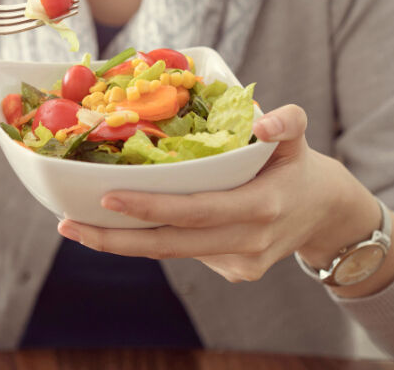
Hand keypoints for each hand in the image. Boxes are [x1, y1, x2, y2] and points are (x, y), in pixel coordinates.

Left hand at [58, 104, 383, 284]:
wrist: (325, 214)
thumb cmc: (298, 167)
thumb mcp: (299, 137)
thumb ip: (287, 122)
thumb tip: (263, 121)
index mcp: (261, 207)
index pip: (195, 210)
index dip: (150, 207)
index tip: (108, 197)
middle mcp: (247, 241)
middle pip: (170, 246)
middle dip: (115, 239)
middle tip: (68, 224)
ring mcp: (240, 263)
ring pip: (171, 253)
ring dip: (124, 242)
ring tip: (79, 225)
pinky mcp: (234, 272)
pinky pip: (184, 252)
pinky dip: (154, 238)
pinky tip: (127, 223)